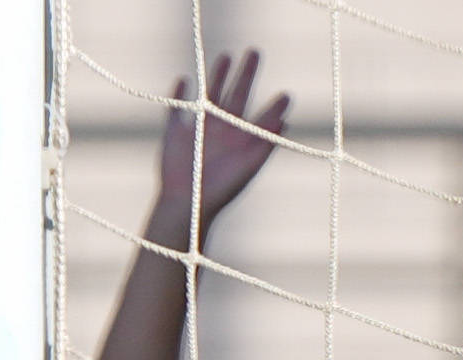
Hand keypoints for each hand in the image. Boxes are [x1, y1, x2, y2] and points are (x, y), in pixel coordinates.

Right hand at [153, 51, 290, 244]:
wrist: (188, 205)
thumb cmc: (221, 190)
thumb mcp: (247, 166)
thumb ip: (265, 143)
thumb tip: (285, 121)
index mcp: (239, 141)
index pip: (260, 117)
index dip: (273, 106)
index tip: (287, 95)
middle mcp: (221, 133)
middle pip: (236, 96)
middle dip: (246, 75)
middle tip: (255, 52)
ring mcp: (198, 131)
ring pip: (209, 96)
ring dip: (217, 76)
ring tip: (226, 56)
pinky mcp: (175, 134)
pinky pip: (177, 110)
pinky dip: (179, 95)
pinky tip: (184, 79)